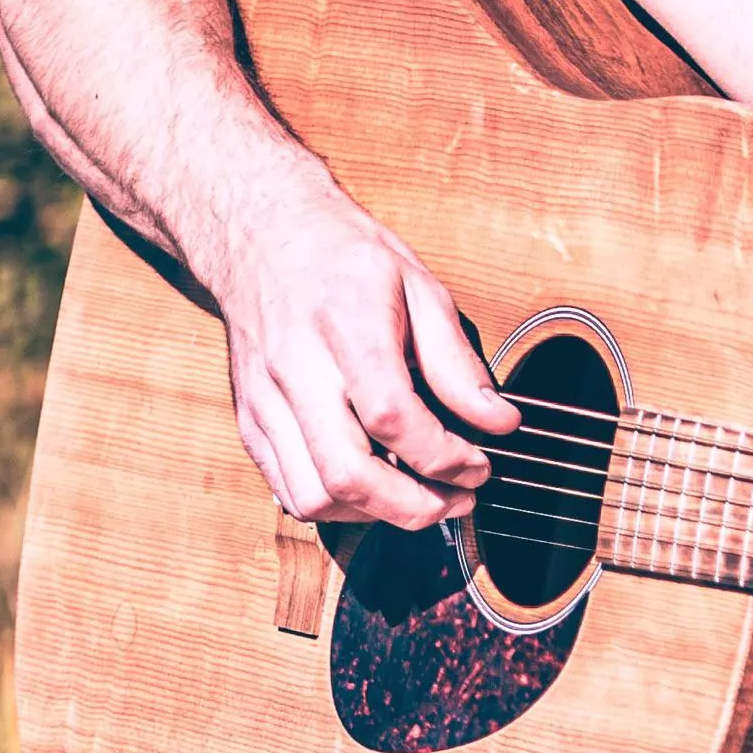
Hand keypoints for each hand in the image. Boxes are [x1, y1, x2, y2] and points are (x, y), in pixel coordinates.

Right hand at [206, 181, 513, 530]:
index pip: (391, 416)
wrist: (261, 236)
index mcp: (345, 324)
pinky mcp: (252, 421)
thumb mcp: (418, 287)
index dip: (444, 456)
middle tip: (457, 500)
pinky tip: (375, 489)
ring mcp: (267, 401)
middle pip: (347, 474)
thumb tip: (500, 422)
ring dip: (376, 516)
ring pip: (315, 496)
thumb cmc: (343, 258)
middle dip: (415, 507)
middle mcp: (297, 368)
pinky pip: (290, 491)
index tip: (478, 463)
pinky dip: (339, 508)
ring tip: (419, 499)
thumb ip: (457, 362)